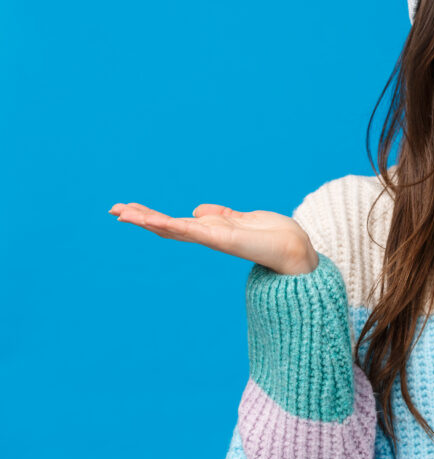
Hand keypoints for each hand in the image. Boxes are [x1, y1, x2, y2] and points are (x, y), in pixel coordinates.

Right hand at [109, 201, 318, 274]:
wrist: (294, 249)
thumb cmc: (273, 235)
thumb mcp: (242, 218)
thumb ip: (220, 214)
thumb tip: (198, 210)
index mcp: (212, 230)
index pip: (175, 223)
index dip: (152, 216)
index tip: (128, 208)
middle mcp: (209, 236)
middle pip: (167, 227)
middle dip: (141, 218)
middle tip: (113, 210)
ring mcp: (213, 238)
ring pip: (172, 228)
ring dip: (147, 220)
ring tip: (122, 213)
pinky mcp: (221, 238)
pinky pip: (191, 230)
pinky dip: (170, 224)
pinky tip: (151, 220)